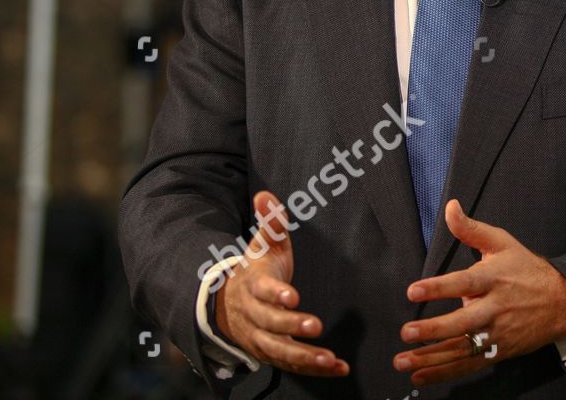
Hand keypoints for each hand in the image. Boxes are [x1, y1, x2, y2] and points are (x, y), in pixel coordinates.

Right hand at [213, 190, 349, 376]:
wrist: (228, 304)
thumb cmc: (257, 269)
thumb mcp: (264, 245)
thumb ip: (270, 222)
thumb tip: (265, 196)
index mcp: (253, 286)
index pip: (262, 291)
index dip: (275, 294)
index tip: (291, 296)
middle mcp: (254, 315)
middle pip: (269, 324)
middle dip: (291, 327)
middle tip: (315, 326)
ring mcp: (260, 337)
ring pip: (279, 351)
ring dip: (304, 356)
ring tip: (329, 359)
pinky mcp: (271, 353)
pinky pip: (290, 364)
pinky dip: (312, 368)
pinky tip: (337, 368)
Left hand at [394, 199, 565, 385]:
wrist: (563, 301)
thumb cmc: (528, 269)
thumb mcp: (502, 243)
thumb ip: (471, 229)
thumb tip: (450, 207)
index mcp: (494, 278)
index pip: (464, 283)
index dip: (439, 288)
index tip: (413, 291)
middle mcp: (495, 308)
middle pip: (463, 321)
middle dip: (434, 330)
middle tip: (407, 332)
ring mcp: (497, 333)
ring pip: (462, 348)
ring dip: (431, 358)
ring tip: (403, 361)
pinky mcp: (499, 351)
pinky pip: (469, 364)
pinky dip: (445, 372)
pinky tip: (421, 376)